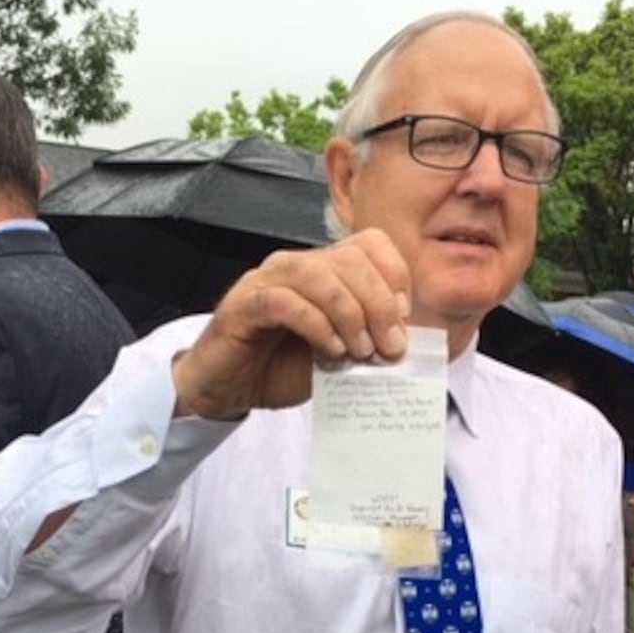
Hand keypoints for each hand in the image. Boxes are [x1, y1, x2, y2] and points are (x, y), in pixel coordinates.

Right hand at [171, 229, 411, 419]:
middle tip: (389, 346)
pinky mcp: (244, 304)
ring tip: (359, 351)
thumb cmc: (280, 368)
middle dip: (379, 303)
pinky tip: (329, 351)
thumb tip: (405, 344)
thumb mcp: (338, 353)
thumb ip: (367, 341)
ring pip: (318, 274)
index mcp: (323, 269)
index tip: (404, 316)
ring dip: (349, 314)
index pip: (369, 243)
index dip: (394, 274)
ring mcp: (267, 280)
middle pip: (349, 259)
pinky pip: (284, 301)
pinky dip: (315, 325)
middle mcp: (295, 266)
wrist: (228, 389)